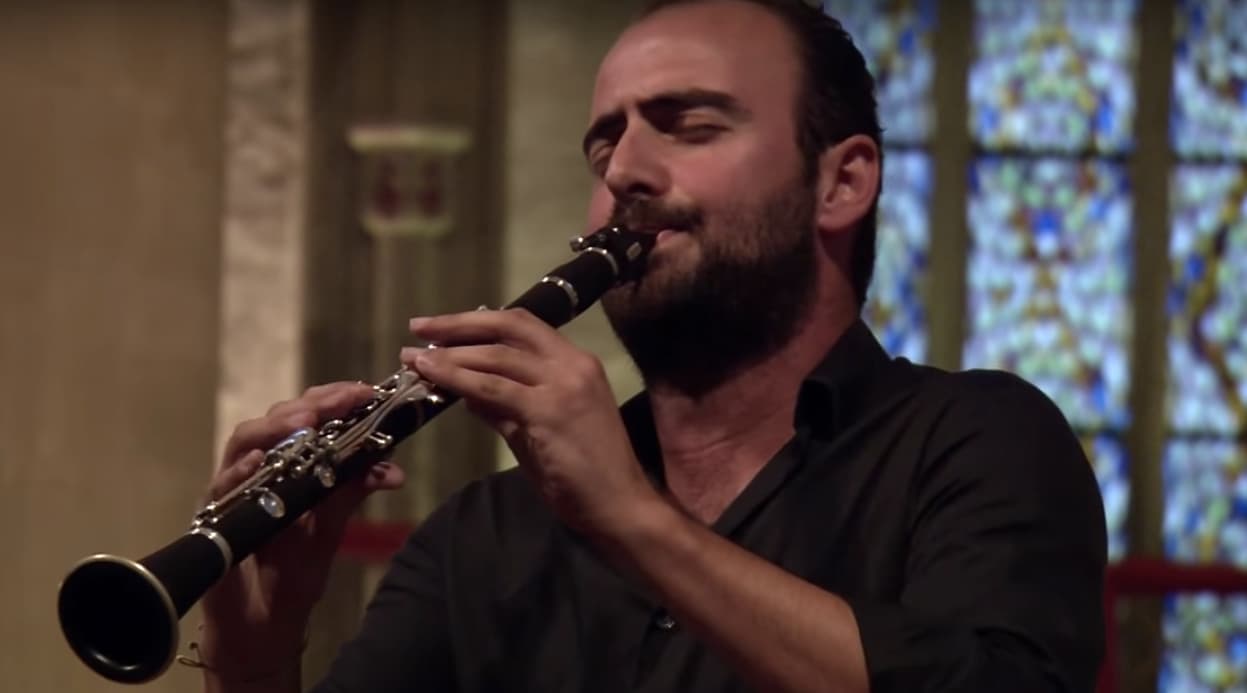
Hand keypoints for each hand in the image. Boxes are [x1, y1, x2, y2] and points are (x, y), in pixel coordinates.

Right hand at [199, 382, 404, 677]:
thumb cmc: (293, 569)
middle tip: (339, 400)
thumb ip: (353, 491)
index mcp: (285, 464)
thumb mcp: (330, 525)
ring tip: (304, 420)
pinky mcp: (211, 517)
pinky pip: (219, 487)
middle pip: (274, 420)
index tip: (362, 390)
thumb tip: (394, 470)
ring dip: (274, 428)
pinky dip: (238, 472)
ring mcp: (230, 490)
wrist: (264, 621)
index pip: (305, 416)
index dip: (331, 398)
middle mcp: (255, 468)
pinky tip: (258, 463)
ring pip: (243, 442)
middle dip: (308, 405)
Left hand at [402, 308, 659, 537]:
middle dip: (458, 325)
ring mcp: (564, 385)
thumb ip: (506, 407)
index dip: (479, 321)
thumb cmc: (583, 475)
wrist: (618, 506)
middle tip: (418, 327)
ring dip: (449, 354)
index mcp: (576, 363)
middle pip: (509, 327)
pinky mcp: (549, 411)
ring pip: (496, 356)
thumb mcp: (538, 431)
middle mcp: (573, 364)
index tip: (442, 327)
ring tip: (414, 358)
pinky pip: (493, 388)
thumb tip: (467, 390)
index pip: (523, 326)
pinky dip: (458, 378)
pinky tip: (433, 376)